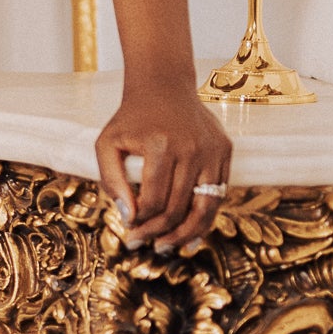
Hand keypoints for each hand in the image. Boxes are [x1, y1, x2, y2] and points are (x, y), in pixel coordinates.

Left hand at [94, 78, 231, 252]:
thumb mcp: (107, 144)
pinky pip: (218, 194)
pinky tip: (189, 234)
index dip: (140, 221)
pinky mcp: (225, 151)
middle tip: (141, 243)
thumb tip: (128, 217)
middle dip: (158, 233)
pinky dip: (205, 218)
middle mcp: (192, 148)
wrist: (164, 86)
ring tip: (167, 247)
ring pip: (205, 208)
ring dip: (185, 234)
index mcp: (161, 146)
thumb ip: (111, 181)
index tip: (128, 229)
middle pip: (179, 209)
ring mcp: (213, 150)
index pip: (154, 201)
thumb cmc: (131, 119)